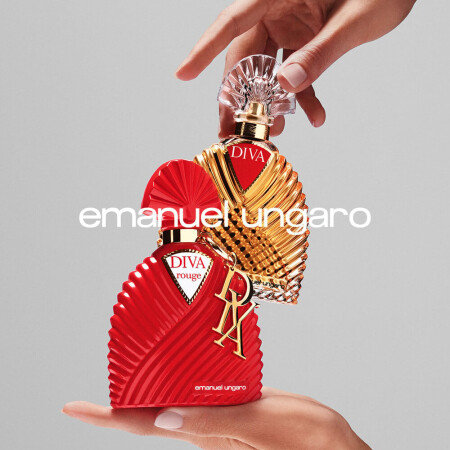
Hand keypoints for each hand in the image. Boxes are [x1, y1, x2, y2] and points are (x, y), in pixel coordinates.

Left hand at [62, 387, 369, 448]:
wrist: (337, 449)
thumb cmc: (310, 443)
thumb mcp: (265, 426)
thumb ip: (217, 422)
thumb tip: (166, 418)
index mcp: (209, 435)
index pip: (146, 426)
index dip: (107, 419)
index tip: (75, 407)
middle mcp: (207, 430)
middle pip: (152, 413)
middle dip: (123, 396)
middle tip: (106, 367)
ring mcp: (220, 421)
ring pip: (173, 401)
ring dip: (150, 384)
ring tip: (133, 361)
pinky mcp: (235, 410)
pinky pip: (198, 393)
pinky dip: (182, 378)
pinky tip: (181, 365)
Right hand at [175, 0, 415, 136]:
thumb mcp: (355, 18)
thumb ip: (321, 52)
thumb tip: (286, 86)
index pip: (234, 20)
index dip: (205, 48)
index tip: (182, 74)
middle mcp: (279, 8)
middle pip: (245, 54)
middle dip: (238, 95)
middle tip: (230, 129)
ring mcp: (291, 25)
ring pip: (267, 69)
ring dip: (269, 103)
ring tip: (272, 133)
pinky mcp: (305, 40)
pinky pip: (296, 72)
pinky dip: (303, 96)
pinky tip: (314, 117)